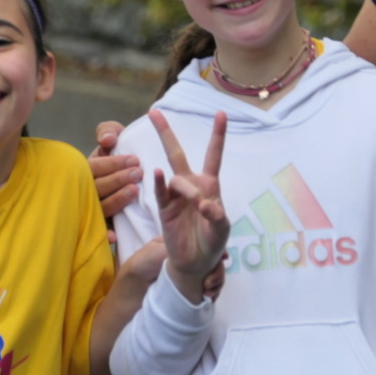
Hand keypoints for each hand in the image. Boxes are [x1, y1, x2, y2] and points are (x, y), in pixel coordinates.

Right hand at [89, 120, 140, 242]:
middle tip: (138, 174)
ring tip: (134, 192)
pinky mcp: (98, 224)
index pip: (95, 166)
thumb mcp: (111, 136)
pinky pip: (99, 231)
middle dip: (118, 180)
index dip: (113, 164)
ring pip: (100, 207)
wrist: (125, 171)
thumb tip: (107, 140)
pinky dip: (105, 234)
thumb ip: (108, 131)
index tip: (134, 160)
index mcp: (86, 169)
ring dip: (116, 201)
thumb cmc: (116, 153)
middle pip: (97, 187)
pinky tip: (114, 237)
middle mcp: (84, 189)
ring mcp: (90, 208)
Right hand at [149, 110, 228, 301]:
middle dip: (165, 133)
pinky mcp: (164, 208)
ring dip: (187, 188)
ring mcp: (175, 196)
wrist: (196, 262)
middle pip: (177, 153)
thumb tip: (204, 204)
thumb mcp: (222, 229)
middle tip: (153, 112)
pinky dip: (158, 182)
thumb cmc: (212, 241)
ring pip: (175, 176)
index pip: (213, 155)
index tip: (222, 113)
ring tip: (198, 206)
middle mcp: (191, 185)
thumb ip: (217, 215)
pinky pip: (160, 191)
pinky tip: (157, 172)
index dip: (217, 135)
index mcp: (209, 185)